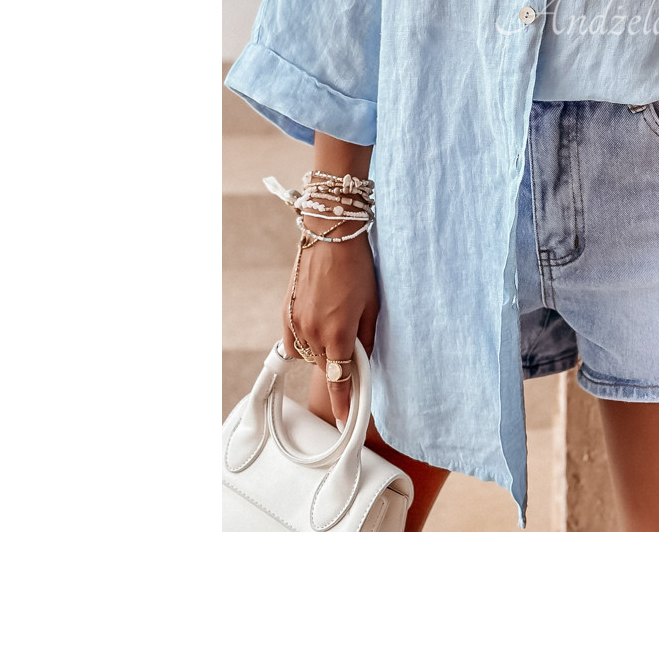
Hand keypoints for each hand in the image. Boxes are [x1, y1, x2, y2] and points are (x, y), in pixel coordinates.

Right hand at [286, 226, 379, 429]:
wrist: (329, 236)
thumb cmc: (357, 268)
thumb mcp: (372, 306)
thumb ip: (366, 339)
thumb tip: (362, 363)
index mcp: (338, 333)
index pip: (340, 379)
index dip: (343, 403)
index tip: (344, 421)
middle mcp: (313, 332)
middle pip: (326, 368)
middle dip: (339, 367)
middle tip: (352, 350)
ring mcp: (295, 323)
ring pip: (310, 356)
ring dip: (324, 354)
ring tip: (337, 328)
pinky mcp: (286, 313)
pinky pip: (294, 343)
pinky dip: (306, 343)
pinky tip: (317, 330)